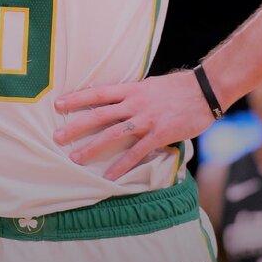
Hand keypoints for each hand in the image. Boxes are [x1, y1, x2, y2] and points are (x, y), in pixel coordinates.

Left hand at [53, 70, 216, 180]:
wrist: (205, 90)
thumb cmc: (179, 87)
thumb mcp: (151, 85)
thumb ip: (134, 94)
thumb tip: (119, 102)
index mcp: (132, 89)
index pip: (98, 92)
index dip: (77, 98)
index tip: (58, 104)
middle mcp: (135, 102)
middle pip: (99, 114)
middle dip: (76, 126)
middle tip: (56, 137)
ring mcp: (147, 119)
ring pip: (113, 133)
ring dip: (92, 147)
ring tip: (75, 158)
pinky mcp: (160, 134)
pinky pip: (137, 152)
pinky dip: (122, 164)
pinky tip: (109, 176)